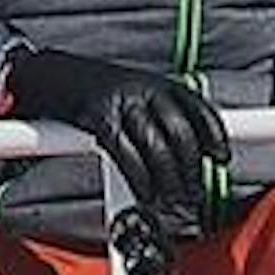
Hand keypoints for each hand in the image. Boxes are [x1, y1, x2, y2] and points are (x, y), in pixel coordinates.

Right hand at [4, 43, 231, 239]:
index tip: (222, 157)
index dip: (214, 135)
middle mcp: (145, 90)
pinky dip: (140, 179)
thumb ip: (162, 118)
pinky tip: (146, 194)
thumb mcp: (138, 95)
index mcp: (161, 84)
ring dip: (168, 180)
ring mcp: (122, 103)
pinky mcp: (100, 119)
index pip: (198, 108)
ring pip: (156, 147)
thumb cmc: (100, 92)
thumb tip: (187, 154)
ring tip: (174, 200)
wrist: (52, 74)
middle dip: (191, 169)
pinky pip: (126, 154)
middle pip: (180, 133)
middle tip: (194, 193)